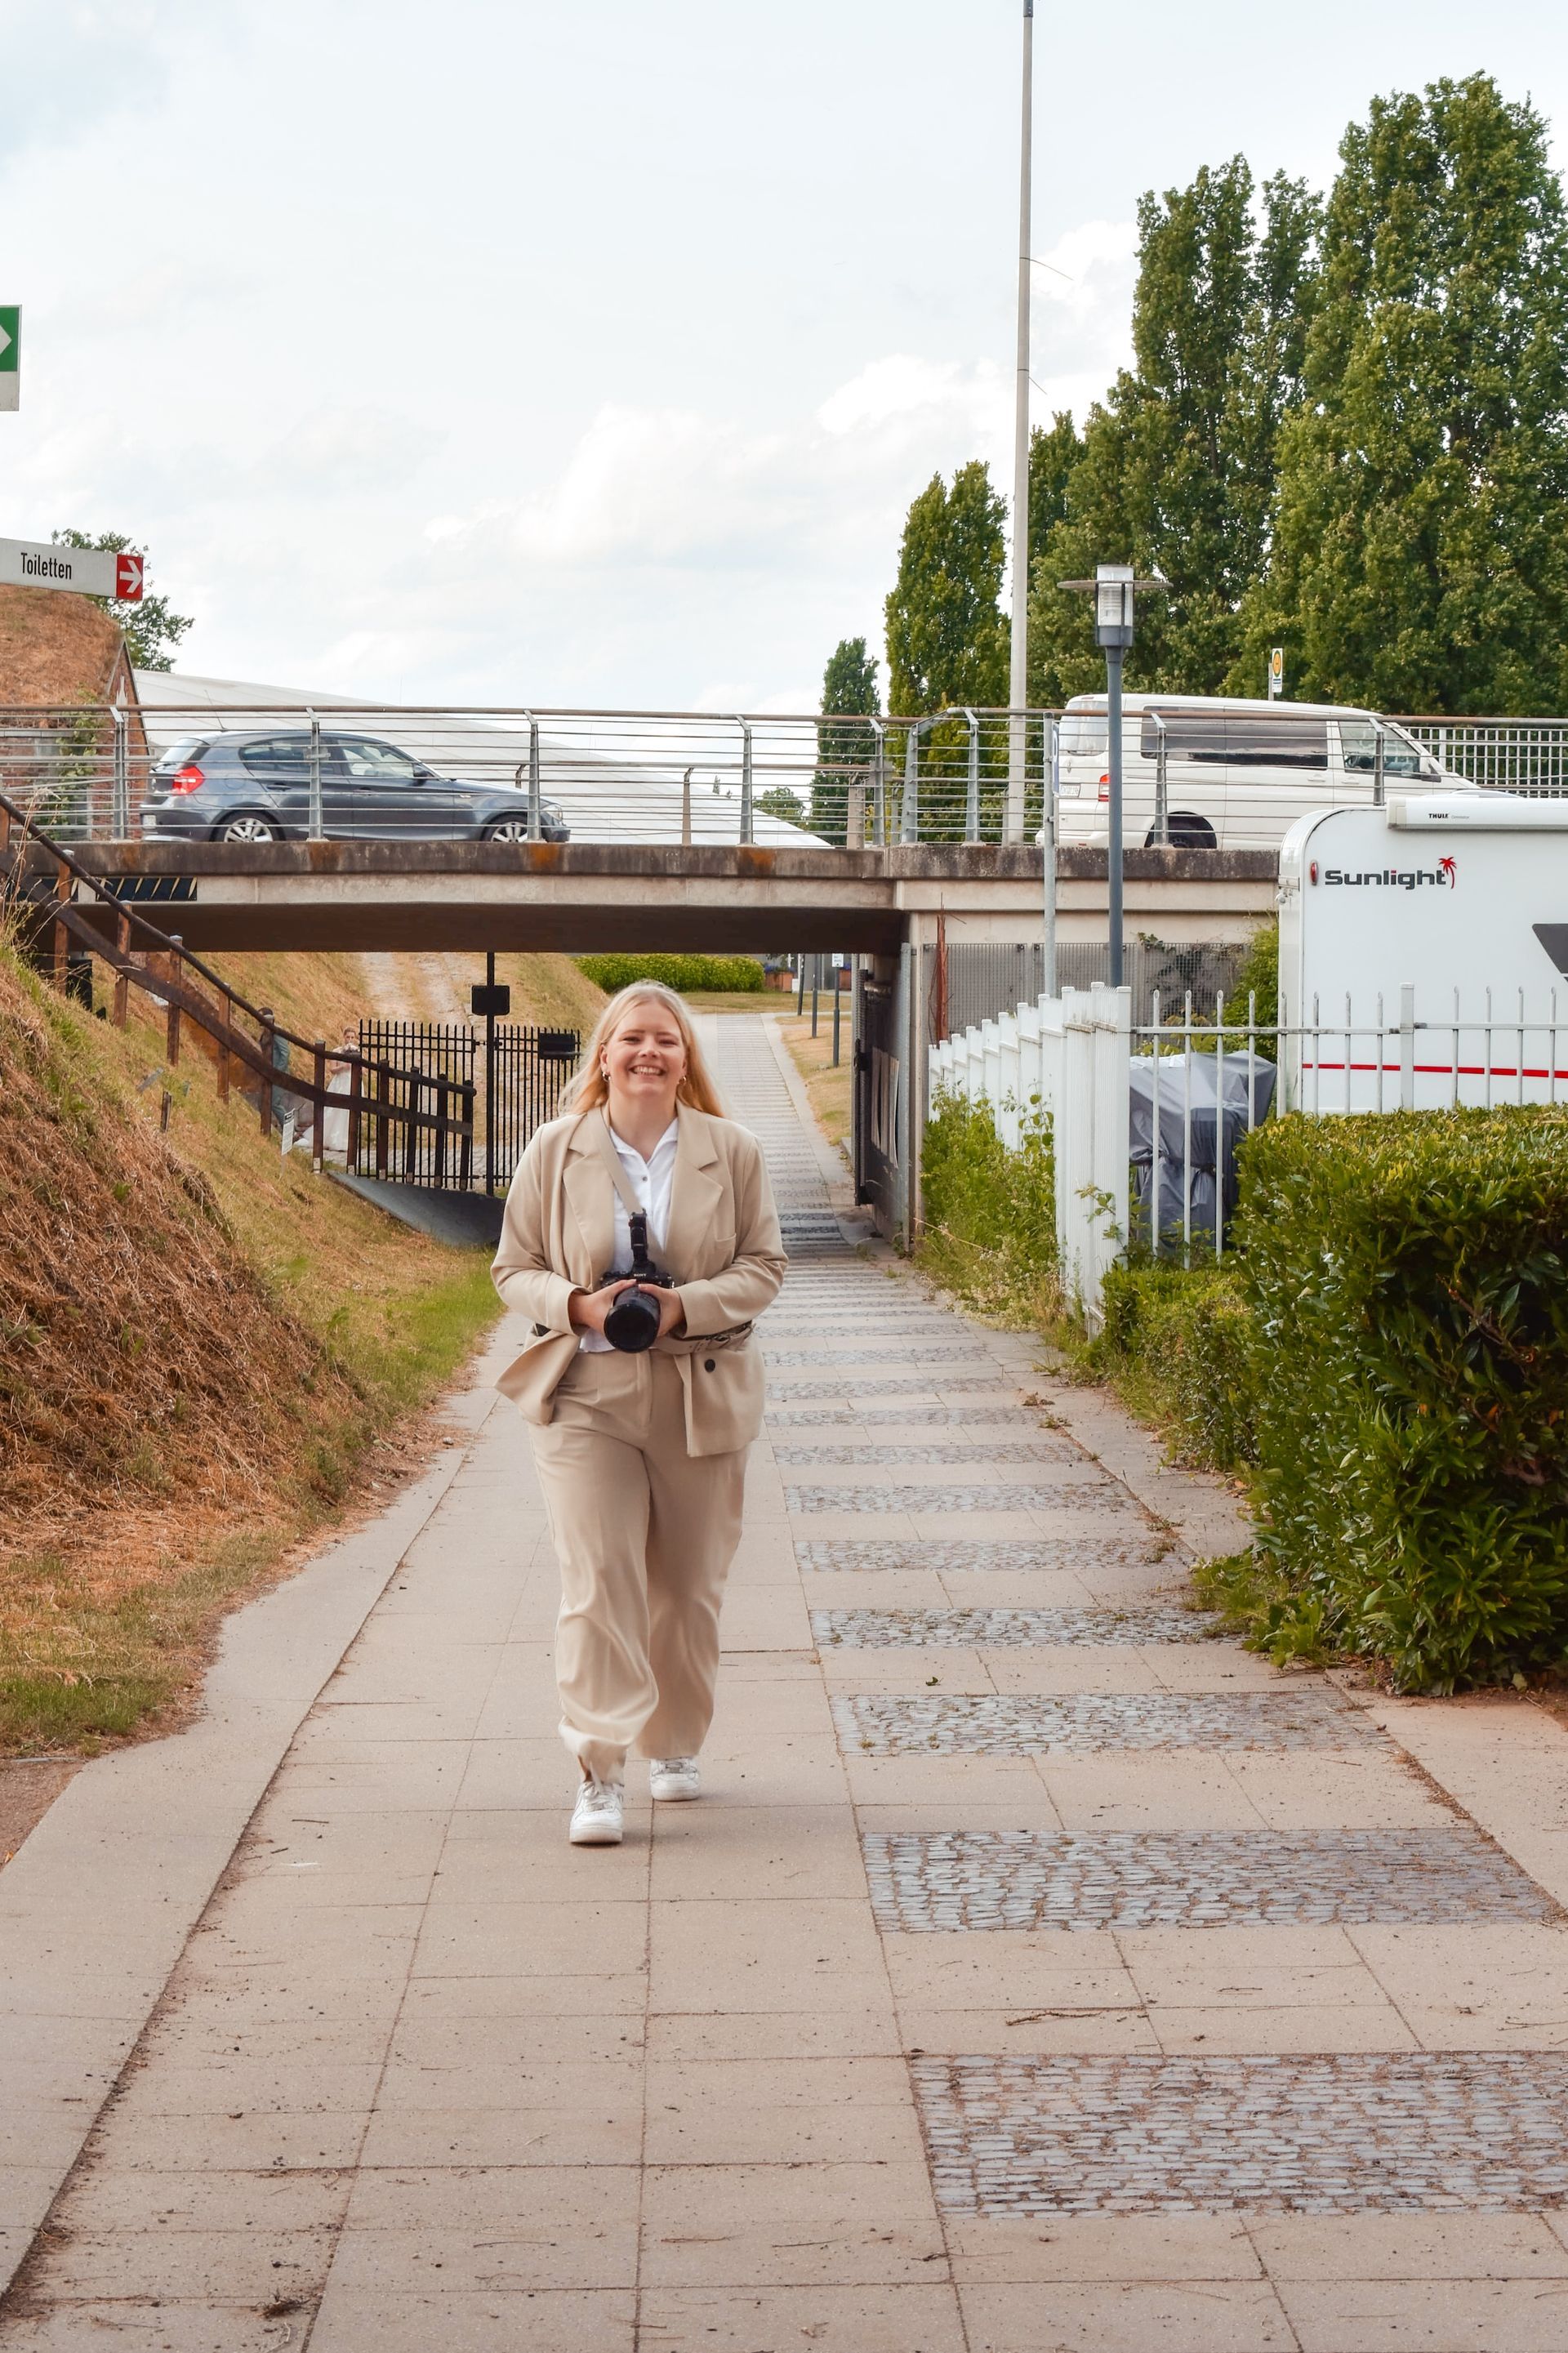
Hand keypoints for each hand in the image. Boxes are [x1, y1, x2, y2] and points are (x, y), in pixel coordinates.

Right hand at [566, 1282, 686, 1338]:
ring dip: (634, 1331)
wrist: (581, 1310)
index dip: (640, 1324)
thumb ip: (621, 1286)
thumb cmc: (593, 1301)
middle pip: (628, 1332)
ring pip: (625, 1335)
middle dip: (640, 1329)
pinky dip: (627, 1331)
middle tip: (652, 1325)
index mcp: (610, 1320)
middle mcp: (610, 1329)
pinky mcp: (608, 1333)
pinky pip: (620, 1333)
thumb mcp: (607, 1291)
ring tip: (647, 1328)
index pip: (628, 1325)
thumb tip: (635, 1281)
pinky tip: (635, 1329)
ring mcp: (608, 1333)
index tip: (649, 1322)